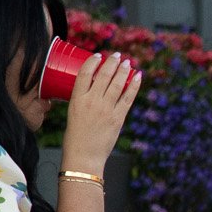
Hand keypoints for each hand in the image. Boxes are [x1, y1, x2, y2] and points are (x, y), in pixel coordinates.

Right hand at [60, 53, 141, 171]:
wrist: (84, 156)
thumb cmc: (75, 137)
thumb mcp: (73, 113)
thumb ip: (83, 101)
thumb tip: (94, 91)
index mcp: (76, 99)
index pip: (84, 74)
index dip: (92, 62)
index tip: (98, 55)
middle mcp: (91, 101)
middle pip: (103, 75)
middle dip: (111, 63)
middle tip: (117, 55)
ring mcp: (106, 109)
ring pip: (116, 84)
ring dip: (123, 71)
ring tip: (127, 62)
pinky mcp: (118, 118)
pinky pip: (128, 98)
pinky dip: (134, 86)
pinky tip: (138, 77)